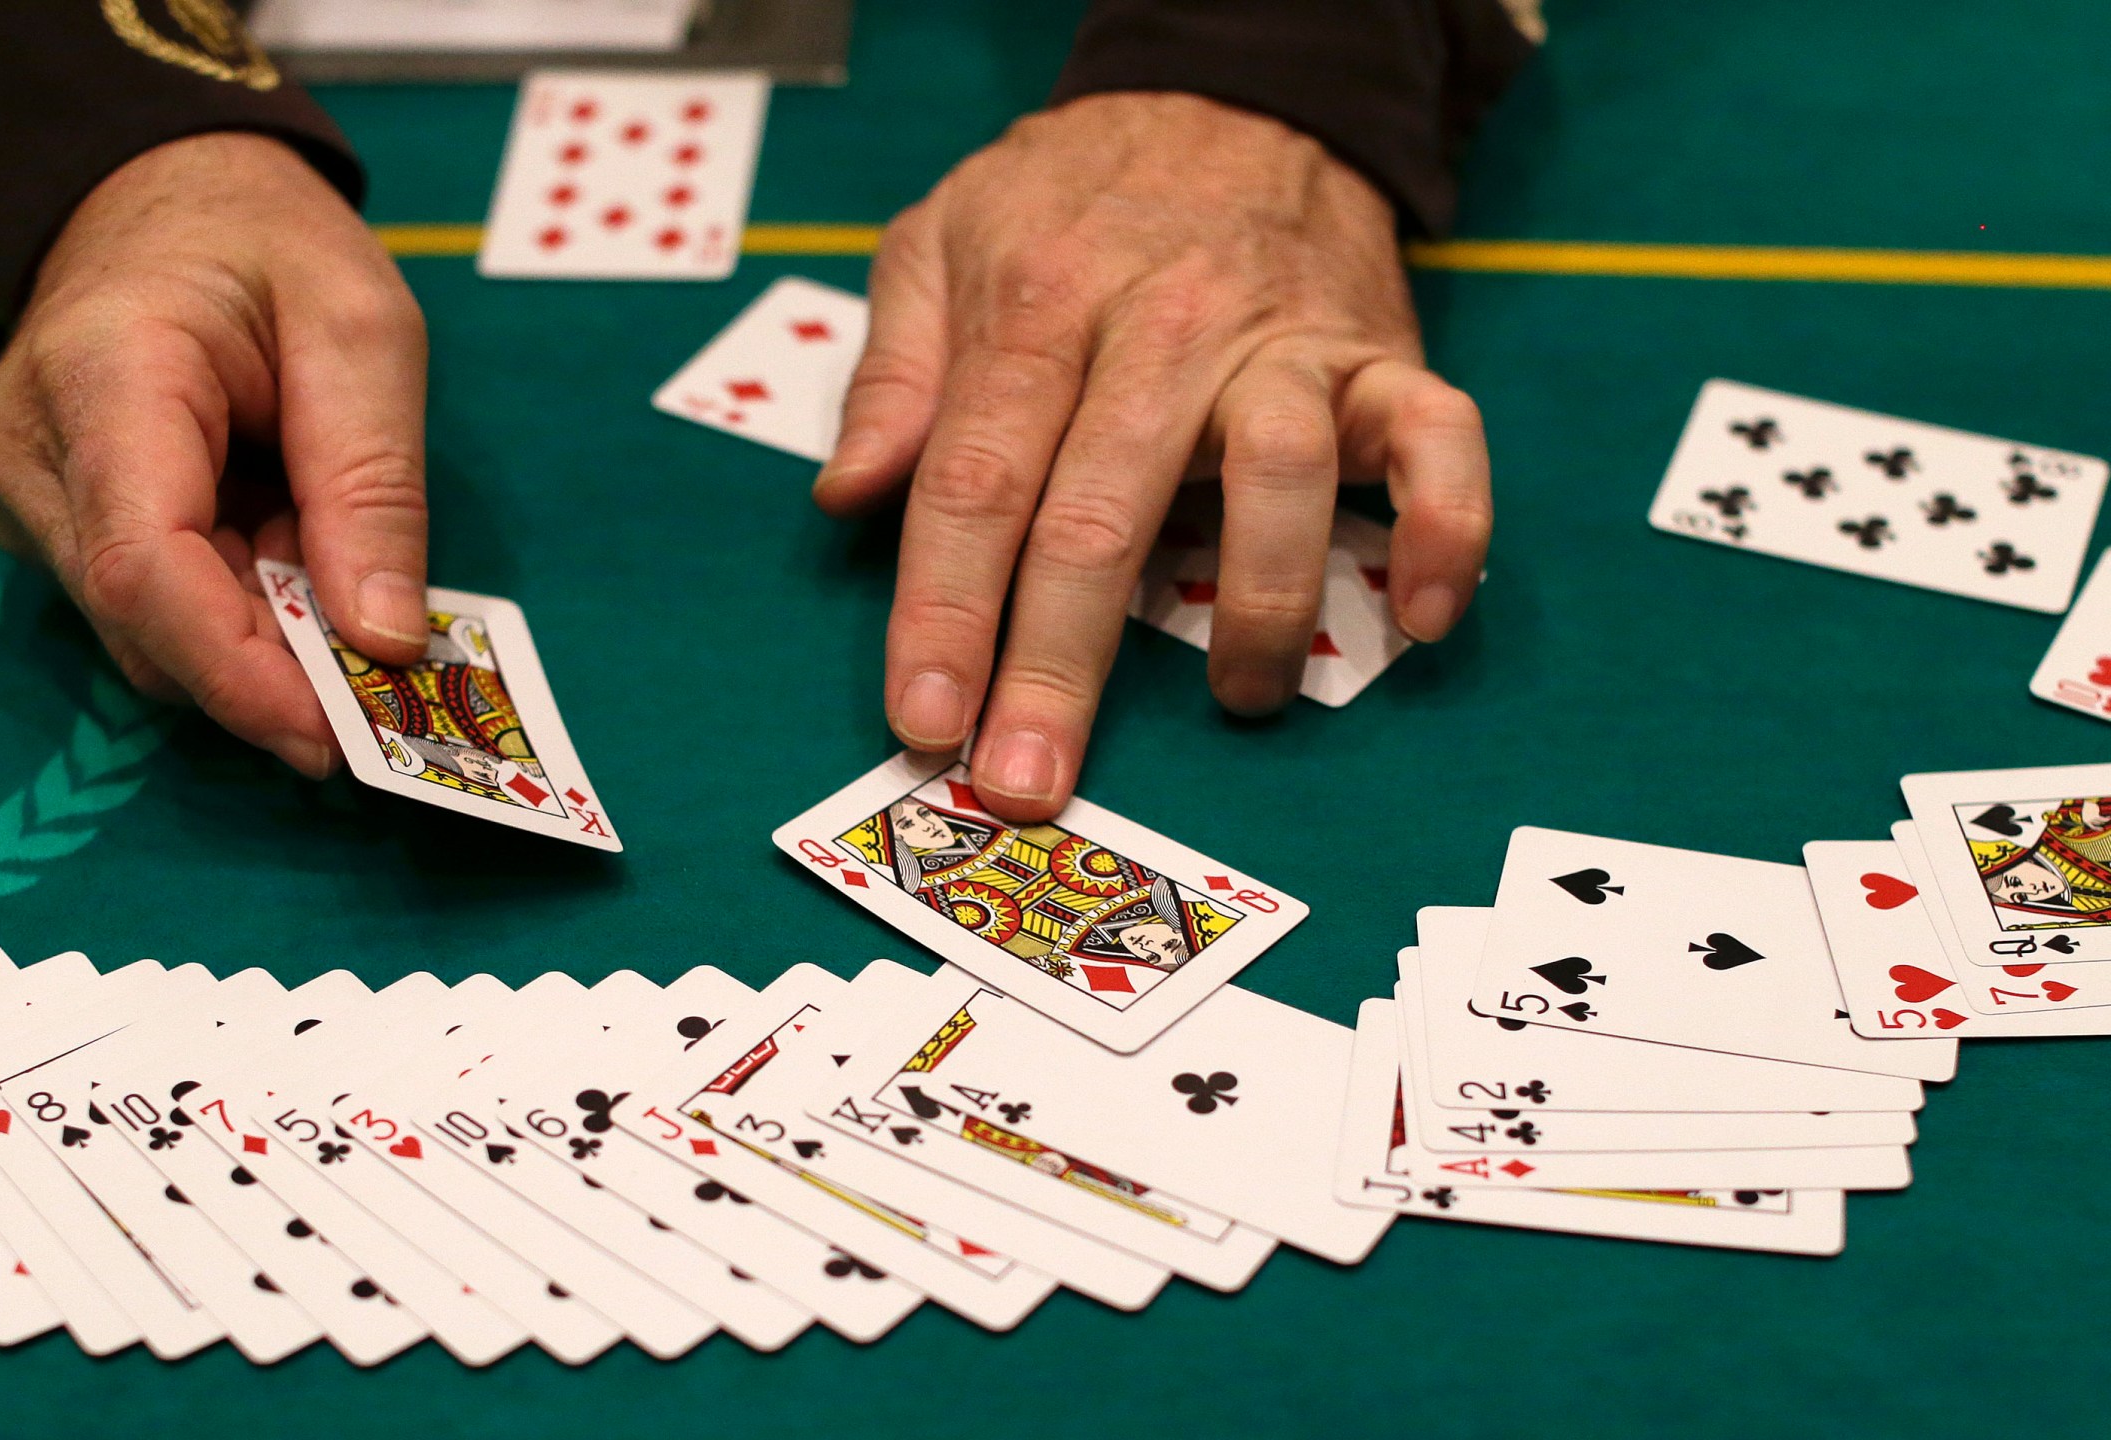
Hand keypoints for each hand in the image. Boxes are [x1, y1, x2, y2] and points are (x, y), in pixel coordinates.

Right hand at [0, 131, 429, 776]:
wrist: (164, 197)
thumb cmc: (266, 246)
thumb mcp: (362, 330)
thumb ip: (372, 484)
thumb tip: (384, 638)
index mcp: (101, 376)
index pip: (142, 566)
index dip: (240, 671)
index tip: (339, 730)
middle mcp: (30, 452)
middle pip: (146, 622)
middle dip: (275, 671)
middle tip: (387, 687)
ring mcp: (25, 496)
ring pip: (149, 635)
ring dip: (261, 638)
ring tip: (338, 574)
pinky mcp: (47, 525)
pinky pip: (147, 611)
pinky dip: (236, 612)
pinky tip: (287, 558)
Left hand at [815, 93, 1492, 820]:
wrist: (1239, 89)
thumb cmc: (1071, 194)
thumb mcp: (941, 238)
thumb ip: (894, 373)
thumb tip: (846, 497)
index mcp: (1037, 308)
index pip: (976, 481)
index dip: (943, 611)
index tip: (923, 721)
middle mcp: (1162, 330)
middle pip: (1100, 514)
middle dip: (1059, 662)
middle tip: (1031, 778)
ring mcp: (1282, 344)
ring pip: (1278, 480)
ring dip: (1257, 609)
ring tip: (1234, 701)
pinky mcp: (1382, 354)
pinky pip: (1440, 442)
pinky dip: (1445, 529)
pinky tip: (1418, 617)